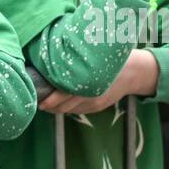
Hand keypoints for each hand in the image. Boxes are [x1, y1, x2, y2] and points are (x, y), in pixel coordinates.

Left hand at [37, 49, 158, 114]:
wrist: (132, 71)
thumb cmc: (107, 58)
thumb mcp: (90, 57)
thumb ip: (73, 62)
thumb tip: (51, 62)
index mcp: (87, 80)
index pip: (63, 93)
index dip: (49, 97)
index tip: (37, 93)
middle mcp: (90, 93)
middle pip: (63, 105)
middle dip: (48, 104)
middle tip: (37, 99)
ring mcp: (94, 102)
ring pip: (69, 110)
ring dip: (55, 108)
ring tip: (44, 103)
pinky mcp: (97, 106)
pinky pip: (77, 111)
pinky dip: (66, 109)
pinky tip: (58, 105)